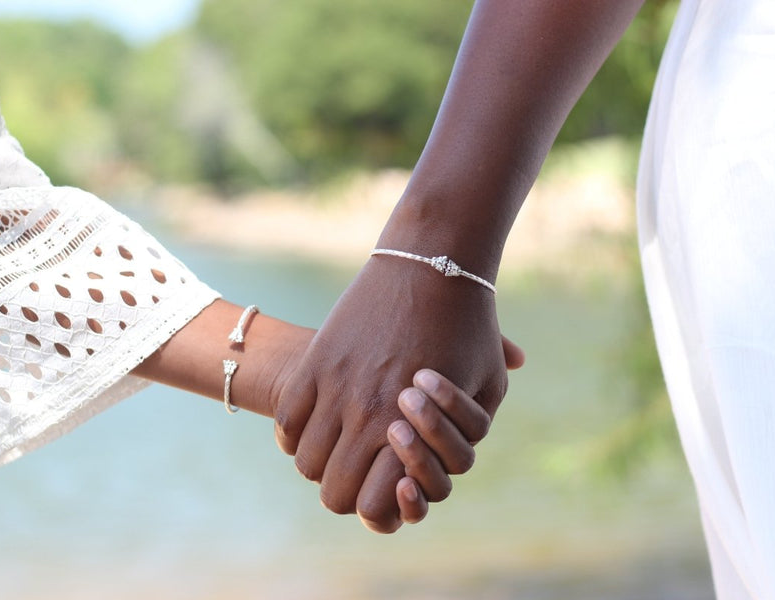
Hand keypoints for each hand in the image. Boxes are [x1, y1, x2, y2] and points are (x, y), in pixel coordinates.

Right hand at [274, 254, 511, 532]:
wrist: (429, 264)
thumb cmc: (468, 327)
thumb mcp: (488, 384)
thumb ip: (471, 432)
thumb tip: (443, 462)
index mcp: (411, 429)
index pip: (373, 507)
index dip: (379, 509)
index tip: (387, 488)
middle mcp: (367, 415)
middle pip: (334, 494)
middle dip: (348, 492)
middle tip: (361, 471)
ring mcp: (335, 387)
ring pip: (306, 463)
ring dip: (321, 463)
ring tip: (339, 444)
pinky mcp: (315, 361)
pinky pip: (286, 422)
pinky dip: (295, 434)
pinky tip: (317, 420)